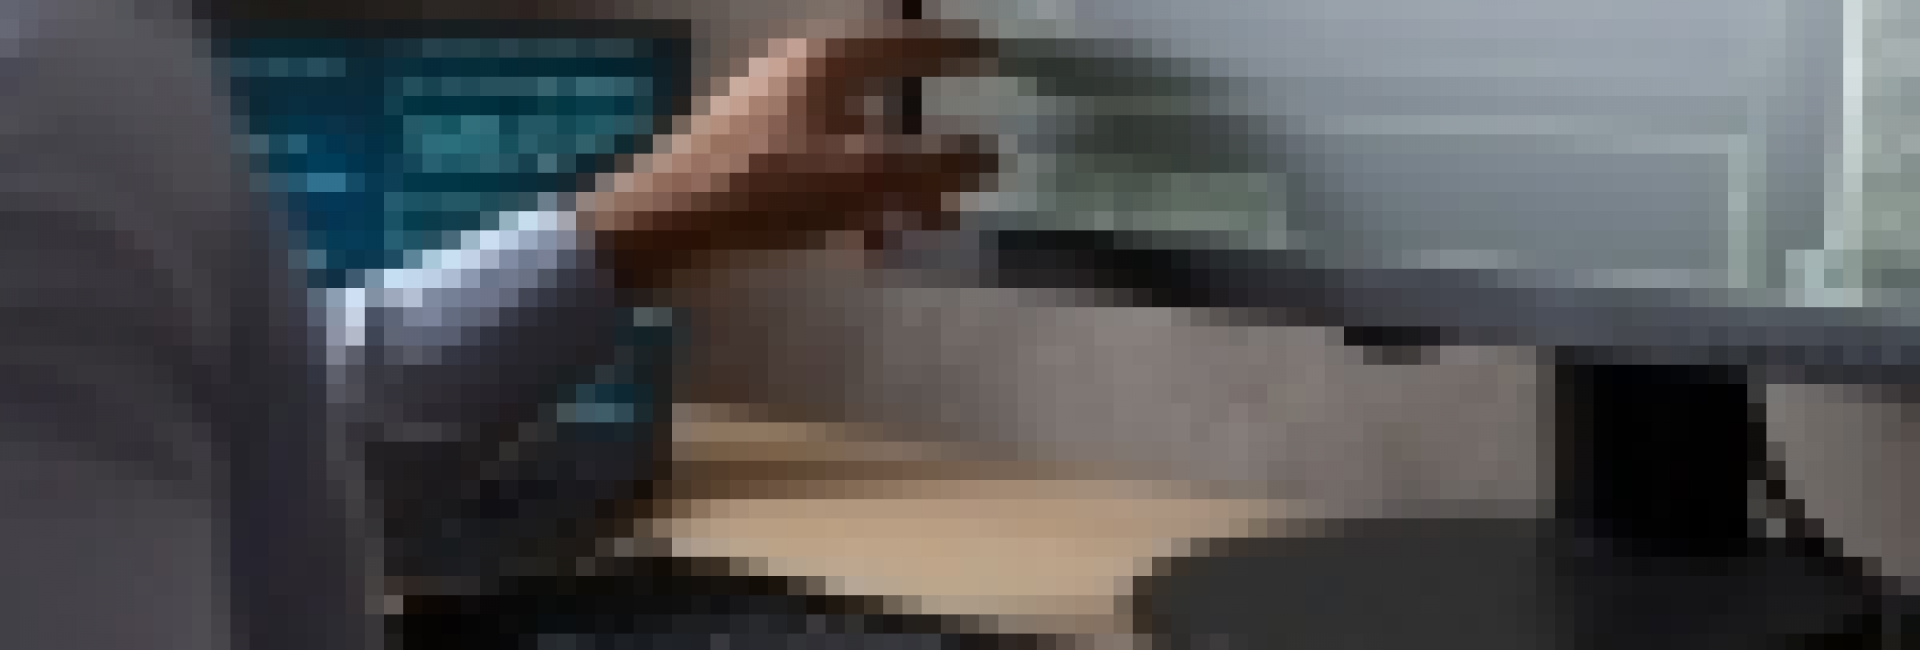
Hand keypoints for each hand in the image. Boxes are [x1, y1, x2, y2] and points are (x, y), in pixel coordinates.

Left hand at [582, 20, 995, 288]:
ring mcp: (773, 117)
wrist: (656, 228)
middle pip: (882, 102)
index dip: (950, 49)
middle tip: (961, 187)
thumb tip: (991, 156)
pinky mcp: (753, 158)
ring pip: (854, 144)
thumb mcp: (856, 178)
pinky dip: (853, 201)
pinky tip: (867, 244)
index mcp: (824, 64)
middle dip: (925, 149)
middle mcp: (799, 78)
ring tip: (922, 231)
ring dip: (892, 186)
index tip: (991, 52)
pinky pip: (823, 170)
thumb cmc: (759, 190)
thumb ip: (929, 167)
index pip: (904, 42)